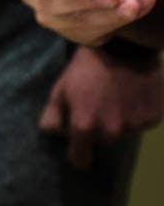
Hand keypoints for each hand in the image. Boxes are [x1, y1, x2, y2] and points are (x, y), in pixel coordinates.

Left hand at [41, 44, 162, 167]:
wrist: (124, 45)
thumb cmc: (85, 69)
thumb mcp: (59, 92)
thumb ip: (52, 121)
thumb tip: (60, 137)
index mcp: (85, 127)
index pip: (80, 160)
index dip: (77, 152)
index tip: (78, 145)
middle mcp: (111, 131)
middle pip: (101, 143)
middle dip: (97, 130)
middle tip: (97, 104)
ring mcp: (135, 125)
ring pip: (122, 132)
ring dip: (118, 121)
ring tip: (116, 96)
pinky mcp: (154, 117)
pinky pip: (141, 123)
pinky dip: (137, 113)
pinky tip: (133, 95)